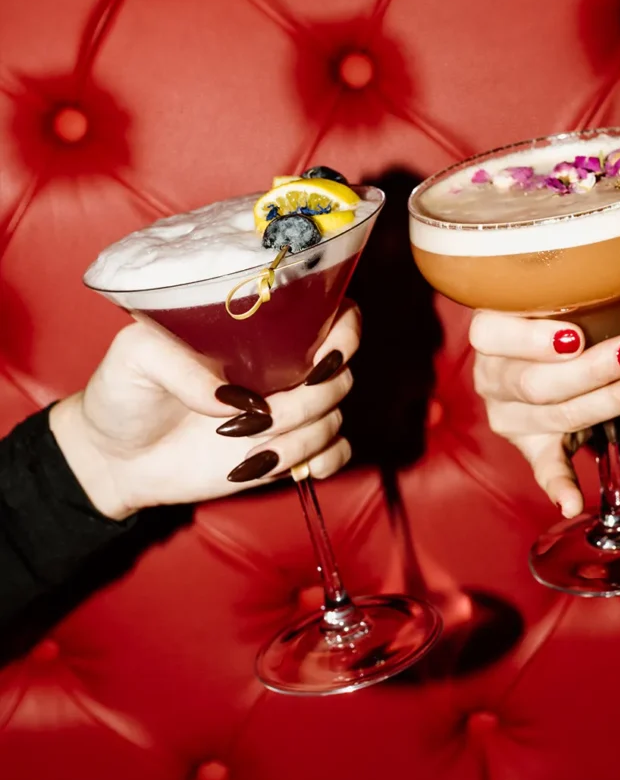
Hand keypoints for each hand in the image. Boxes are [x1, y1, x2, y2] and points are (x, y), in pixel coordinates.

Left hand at [50, 302, 360, 520]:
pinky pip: (335, 453)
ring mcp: (288, 409)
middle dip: (307, 402)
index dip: (344, 333)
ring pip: (334, 418)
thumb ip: (182, 365)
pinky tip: (280, 465)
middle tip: (260, 417)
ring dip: (300, 440)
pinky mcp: (287, 451)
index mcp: (260, 329)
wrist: (115, 457)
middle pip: (338, 375)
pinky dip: (321, 462)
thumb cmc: (123, 393)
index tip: (322, 359)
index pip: (333, 313)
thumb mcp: (136, 357)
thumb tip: (234, 399)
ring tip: (250, 451)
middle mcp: (283, 366)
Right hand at [470, 311, 619, 517]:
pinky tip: (573, 503)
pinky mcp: (531, 446)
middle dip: (592, 369)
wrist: (552, 350)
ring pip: (557, 415)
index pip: (492, 335)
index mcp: (489, 333)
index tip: (576, 337)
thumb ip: (572, 289)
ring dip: (609, 404)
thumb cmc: (560, 313)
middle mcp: (491, 377)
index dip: (532, 340)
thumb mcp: (555, 293)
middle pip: (535, 382)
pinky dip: (560, 486)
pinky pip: (544, 467)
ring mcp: (509, 416)